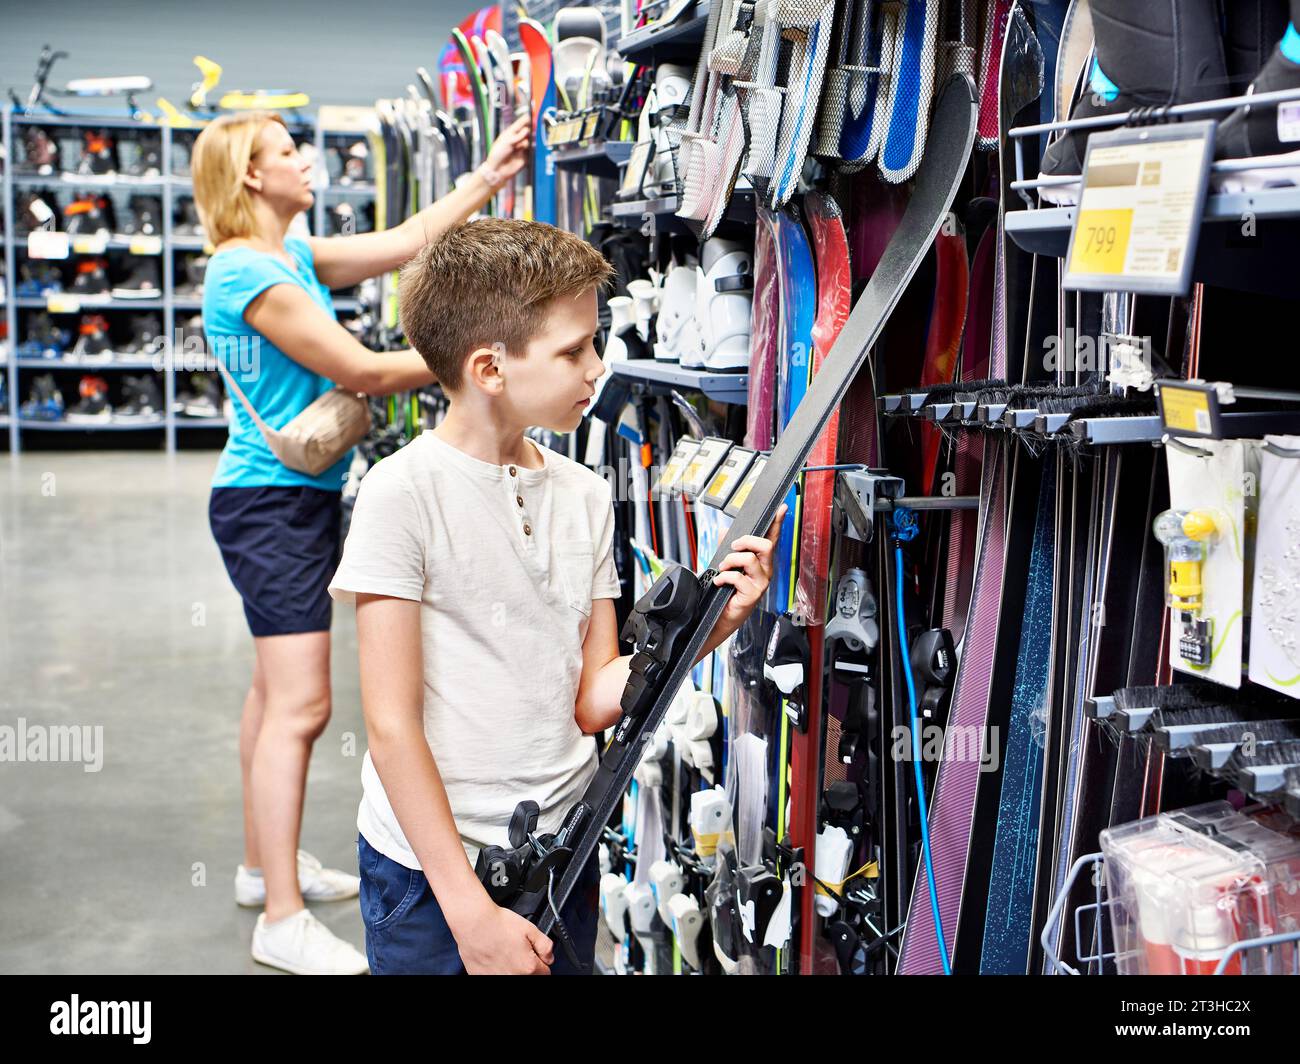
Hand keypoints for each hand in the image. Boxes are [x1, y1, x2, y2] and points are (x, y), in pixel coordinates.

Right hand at [454, 897, 553, 974]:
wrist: (473, 922)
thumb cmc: (497, 924)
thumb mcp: (530, 929)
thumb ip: (545, 946)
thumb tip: (549, 957)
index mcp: (528, 968)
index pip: (545, 973)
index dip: (541, 961)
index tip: (535, 955)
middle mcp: (512, 978)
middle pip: (528, 976)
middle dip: (526, 965)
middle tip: (518, 951)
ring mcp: (495, 979)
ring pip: (511, 976)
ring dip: (511, 968)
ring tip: (504, 952)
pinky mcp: (481, 978)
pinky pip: (495, 976)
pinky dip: (495, 969)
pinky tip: (493, 956)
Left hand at [484, 114, 532, 182]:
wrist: (497, 171)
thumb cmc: (497, 155)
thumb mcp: (506, 142)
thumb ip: (517, 136)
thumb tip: (526, 130)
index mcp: (511, 133)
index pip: (520, 124)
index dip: (527, 119)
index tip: (533, 114)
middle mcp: (517, 140)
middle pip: (528, 131)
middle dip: (531, 129)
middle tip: (534, 127)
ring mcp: (522, 148)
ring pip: (530, 141)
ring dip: (529, 141)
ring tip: (522, 145)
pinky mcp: (526, 157)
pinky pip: (532, 151)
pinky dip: (532, 149)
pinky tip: (529, 149)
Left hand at [711, 504, 786, 630]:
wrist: (721, 616)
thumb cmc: (727, 591)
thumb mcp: (726, 565)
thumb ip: (727, 548)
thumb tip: (725, 531)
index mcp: (761, 561)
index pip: (772, 538)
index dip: (777, 523)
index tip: (781, 509)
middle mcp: (765, 570)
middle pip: (765, 545)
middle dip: (745, 541)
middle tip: (732, 548)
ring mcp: (761, 583)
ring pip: (750, 559)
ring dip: (730, 560)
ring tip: (722, 568)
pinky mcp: (753, 594)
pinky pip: (738, 577)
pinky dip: (723, 577)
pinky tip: (719, 581)